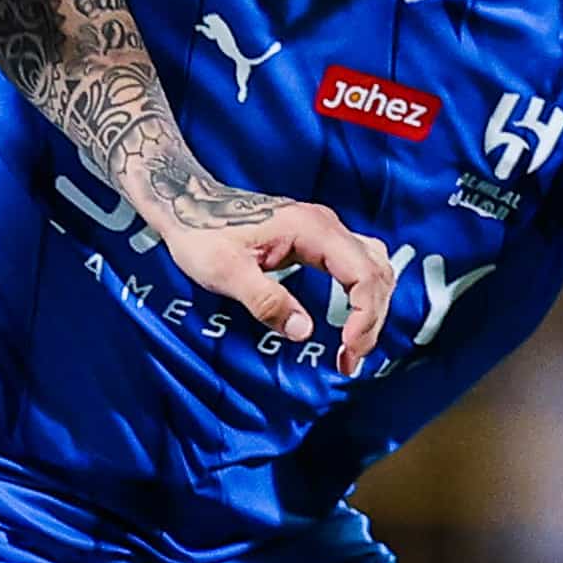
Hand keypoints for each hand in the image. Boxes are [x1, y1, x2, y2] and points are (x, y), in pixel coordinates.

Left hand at [151, 185, 396, 370]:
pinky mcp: (316, 239)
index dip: (364, 316)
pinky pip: (356, 266)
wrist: (186, 205)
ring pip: (372, 267)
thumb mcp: (226, 272)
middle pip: (376, 271)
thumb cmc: (200, 232)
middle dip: (371, 318)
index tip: (349, 349)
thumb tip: (303, 331)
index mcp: (311, 228)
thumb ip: (266, 301)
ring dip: (370, 308)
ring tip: (353, 345)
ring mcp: (323, 230)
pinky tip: (349, 320)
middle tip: (351, 358)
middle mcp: (325, 225)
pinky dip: (360, 295)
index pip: (363, 274)